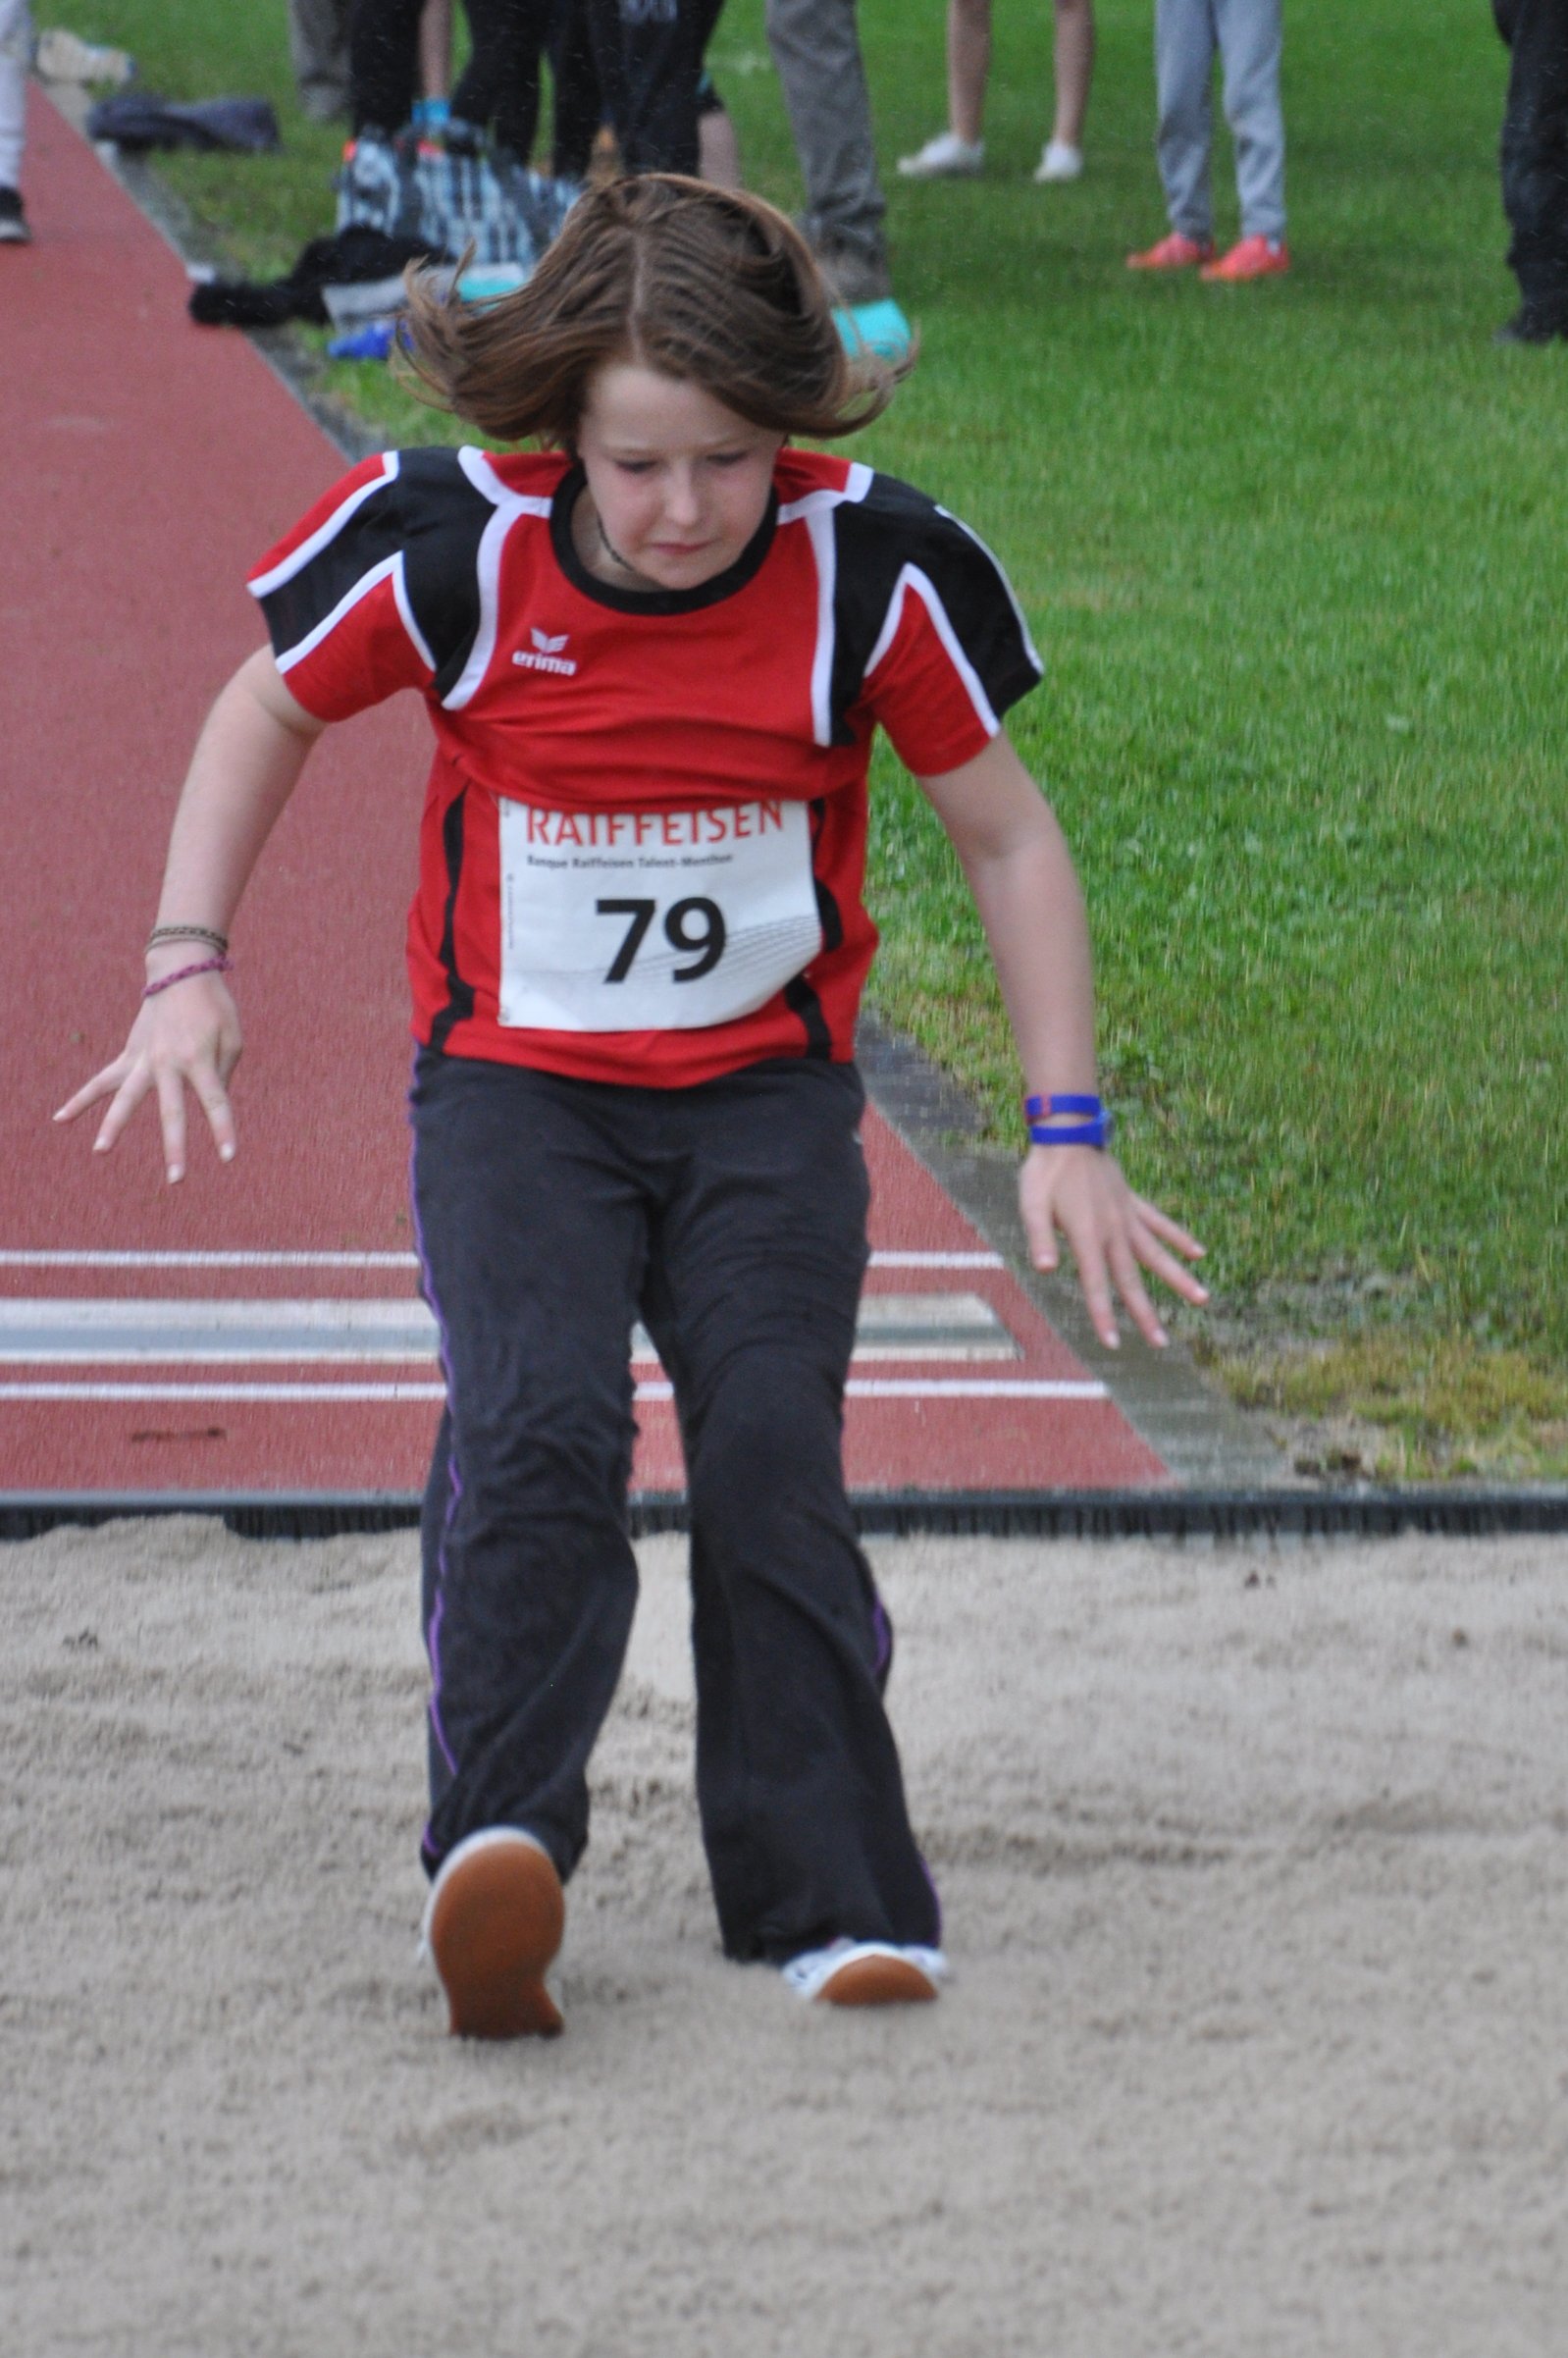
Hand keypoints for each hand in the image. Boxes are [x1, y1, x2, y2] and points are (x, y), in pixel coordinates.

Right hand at [53, 972, 241, 1183]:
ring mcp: (144, 1058)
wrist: (182, 971)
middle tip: (176, 1179)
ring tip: (100, 1151)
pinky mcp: (129, 1055)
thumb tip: (210, 1104)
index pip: (215, 1101)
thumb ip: (222, 1074)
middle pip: (169, 1110)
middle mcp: (167, 1061)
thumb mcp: (232, 1038)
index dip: (223, 1129)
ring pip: (124, 1096)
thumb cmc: (215, 1007)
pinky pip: (102, 1080)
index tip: (229, 1157)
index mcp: (199, 1057)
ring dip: (112, 1124)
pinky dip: (81, 1099)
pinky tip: (60, 1119)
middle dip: (174, 1145)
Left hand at [1019, 1143, 1206, 1349]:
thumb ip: (1040, 1238)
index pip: (1096, 1283)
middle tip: (1161, 1343)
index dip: (1104, 1314)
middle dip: (1145, 1314)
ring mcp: (1127, 1216)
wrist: (1068, 1134)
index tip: (1113, 1343)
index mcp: (1087, 1235)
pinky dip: (1179, 1238)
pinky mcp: (1132, 1203)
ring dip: (1179, 1277)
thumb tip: (1046, 1269)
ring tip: (1203, 1299)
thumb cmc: (1044, 1172)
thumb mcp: (1031, 1205)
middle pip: (1132, 1279)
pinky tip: (1198, 1254)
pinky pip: (1160, 1224)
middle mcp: (1113, 1230)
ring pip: (1157, 1254)